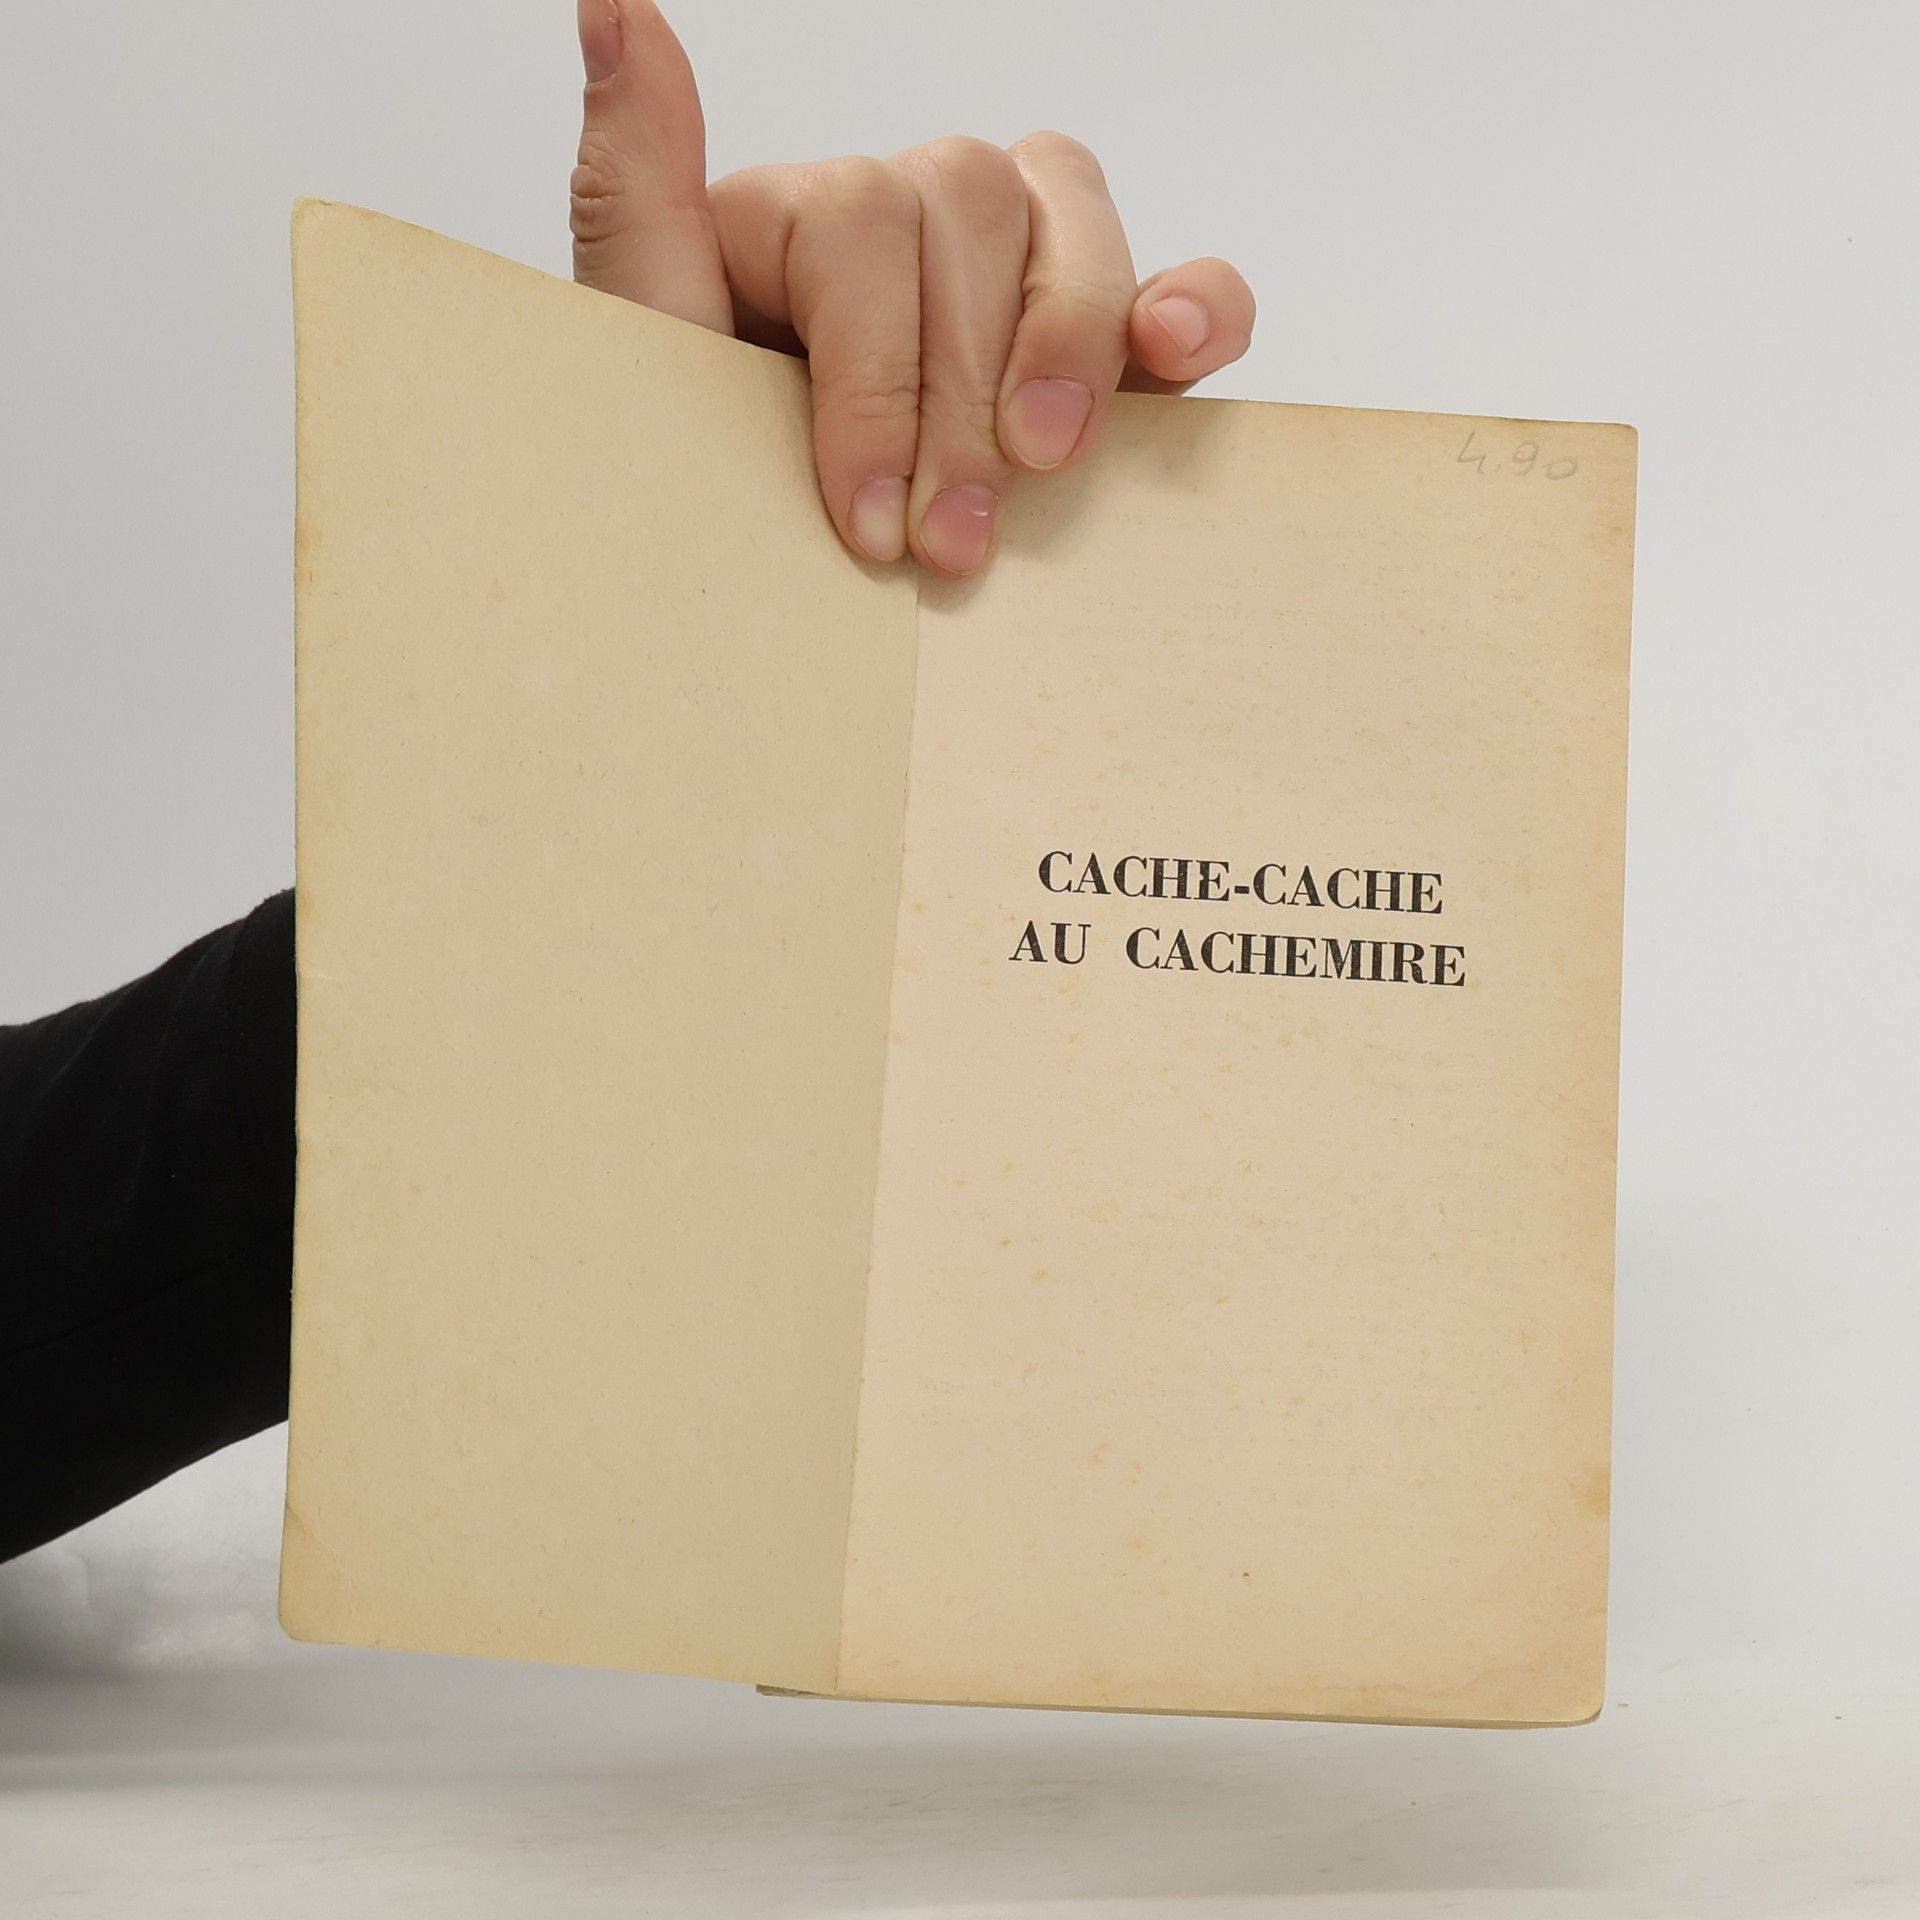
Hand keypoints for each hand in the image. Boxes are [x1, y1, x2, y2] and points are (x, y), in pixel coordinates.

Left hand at [570, 0, 1255, 576]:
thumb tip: (616, 8)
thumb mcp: (644, 372)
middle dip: (962, 392)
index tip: (864, 514)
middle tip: (946, 541)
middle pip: (968, 201)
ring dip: (1068, 340)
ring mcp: (1013, 285)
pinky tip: (1174, 357)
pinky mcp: (1103, 361)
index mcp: (796, 227)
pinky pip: (1180, 286)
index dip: (873, 372)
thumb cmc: (712, 519)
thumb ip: (633, 192)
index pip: (859, 220)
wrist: (774, 641)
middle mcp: (908, 231)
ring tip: (1045, 466)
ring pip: (1070, 209)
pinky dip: (1197, 308)